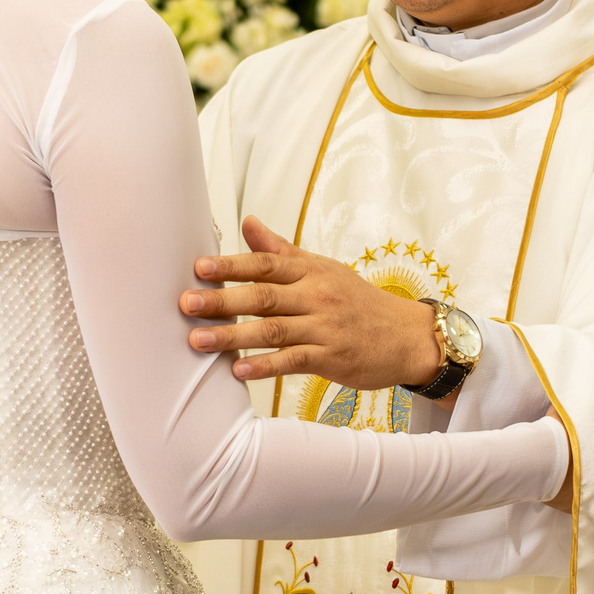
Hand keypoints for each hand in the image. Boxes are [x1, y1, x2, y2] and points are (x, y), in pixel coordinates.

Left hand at [182, 216, 445, 390]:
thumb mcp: (323, 270)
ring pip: (272, 331)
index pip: (266, 264)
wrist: (406, 336)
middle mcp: (317, 297)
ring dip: (232, 336)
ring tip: (198, 341)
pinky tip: (238, 370)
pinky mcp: (332, 358)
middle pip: (263, 296)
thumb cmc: (357, 301)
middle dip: (222, 299)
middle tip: (186, 303)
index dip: (231, 265)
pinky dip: (265, 366)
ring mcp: (325, 328)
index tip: (199, 268)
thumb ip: (281, 251)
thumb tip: (247, 223)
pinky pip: (293, 361)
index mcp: (312, 272)